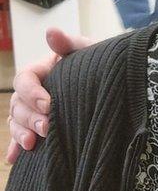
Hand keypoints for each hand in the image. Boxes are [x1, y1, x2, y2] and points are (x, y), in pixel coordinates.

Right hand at [5, 28, 91, 163]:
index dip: (32, 92)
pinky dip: (16, 147)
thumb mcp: (88, 50)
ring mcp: (34, 109)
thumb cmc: (97, 62)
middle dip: (29, 117)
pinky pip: (21, 137)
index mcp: (41, 70)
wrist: (110, 79)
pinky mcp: (39, 125)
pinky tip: (15, 158)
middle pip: (18, 104)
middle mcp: (33, 90)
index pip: (25, 79)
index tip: (49, 104)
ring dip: (21, 133)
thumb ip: (69, 43)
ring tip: (33, 144)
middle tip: (47, 127)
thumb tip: (51, 32)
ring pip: (16, 121)